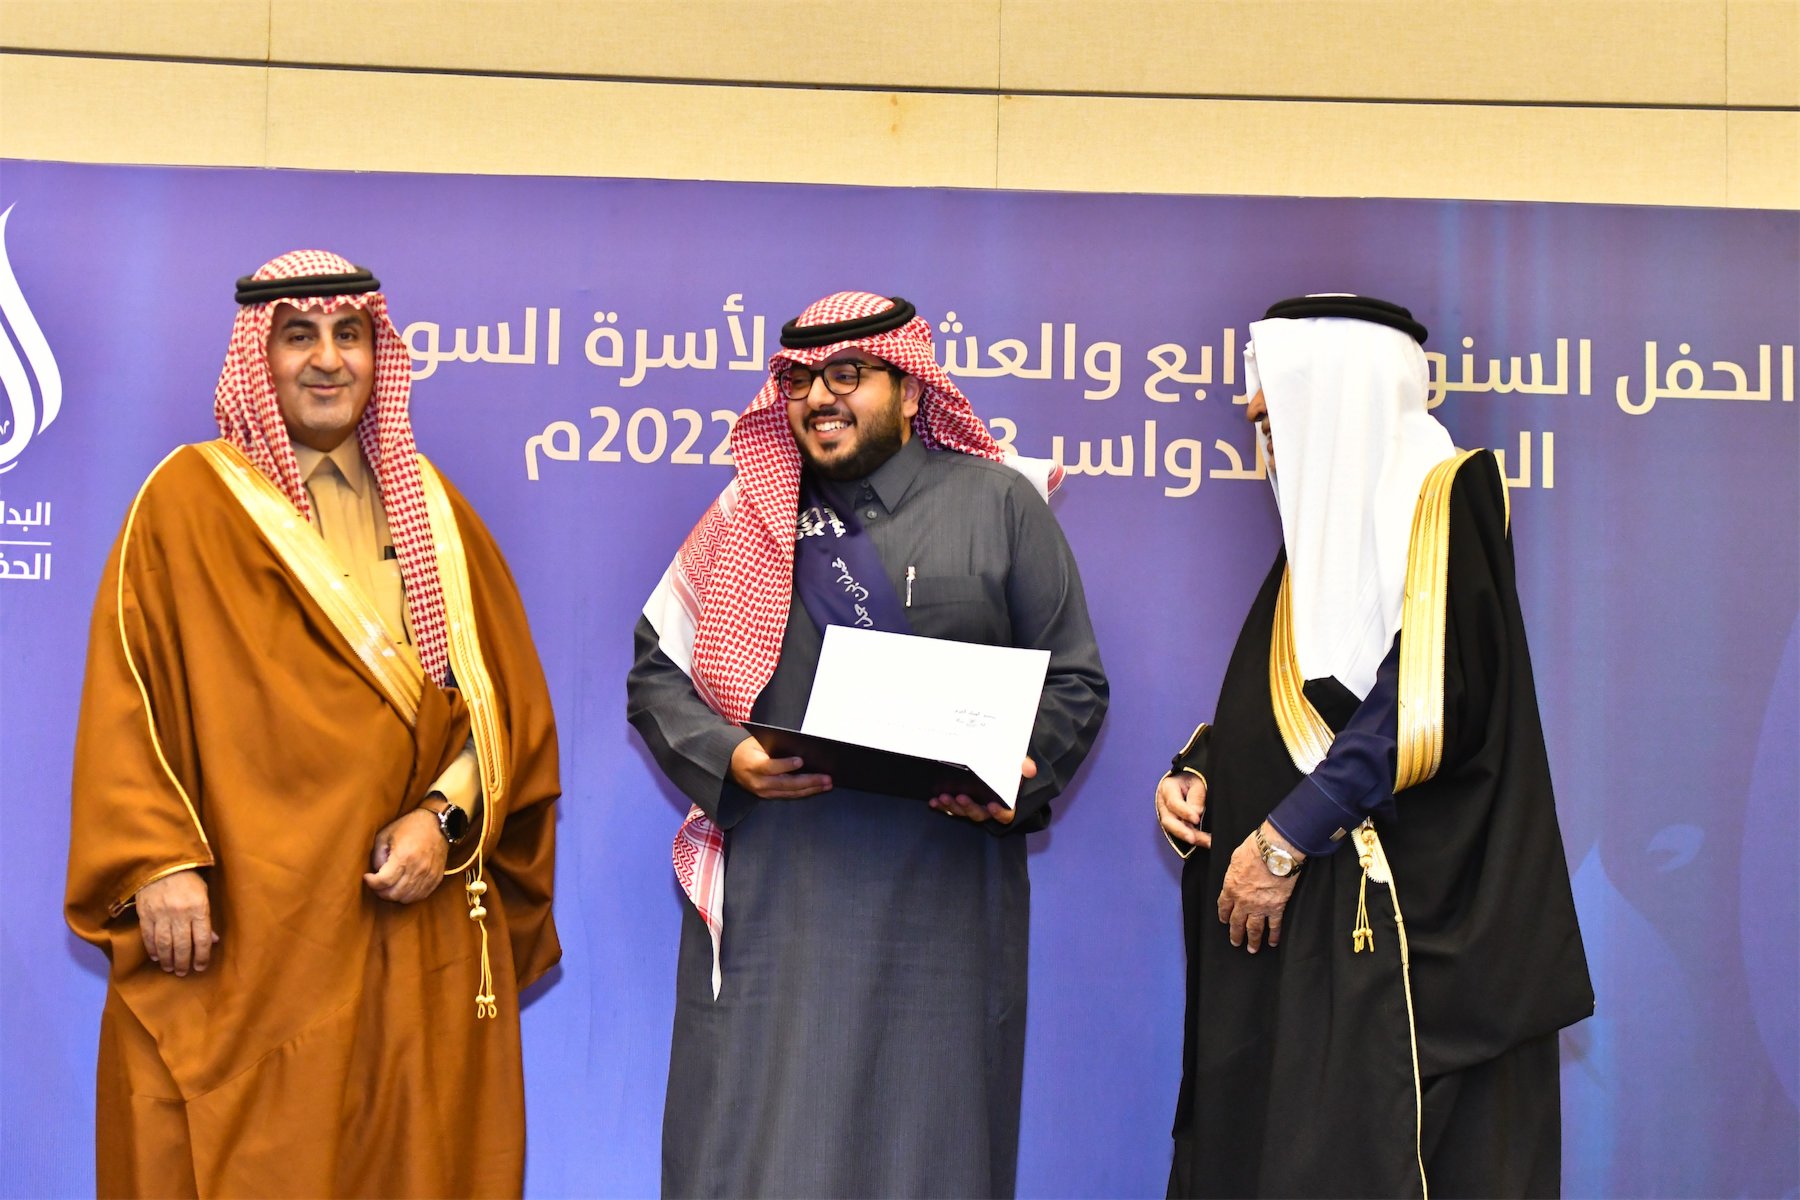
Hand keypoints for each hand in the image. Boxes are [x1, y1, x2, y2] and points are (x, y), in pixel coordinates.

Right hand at [135, 869, 217, 975]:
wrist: (160, 863)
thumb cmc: (187, 878)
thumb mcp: (203, 894)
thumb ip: (207, 917)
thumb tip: (213, 940)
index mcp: (199, 908)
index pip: (202, 939)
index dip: (202, 956)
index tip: (200, 967)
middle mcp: (180, 914)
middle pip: (183, 945)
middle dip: (184, 962)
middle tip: (184, 973)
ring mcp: (161, 915)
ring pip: (165, 944)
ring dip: (168, 959)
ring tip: (170, 968)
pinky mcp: (146, 914)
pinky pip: (149, 937)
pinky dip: (152, 949)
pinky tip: (156, 957)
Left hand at [362, 809, 448, 903]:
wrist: (437, 824)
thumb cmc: (408, 827)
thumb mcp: (385, 835)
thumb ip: (377, 856)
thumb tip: (377, 873)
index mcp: (404, 856)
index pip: (383, 882)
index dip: (371, 883)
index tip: (367, 877)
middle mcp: (418, 868)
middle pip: (394, 894)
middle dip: (380, 891)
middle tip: (377, 883)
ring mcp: (428, 875)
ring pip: (406, 898)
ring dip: (394, 895)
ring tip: (389, 885)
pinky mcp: (436, 878)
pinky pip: (420, 896)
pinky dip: (409, 895)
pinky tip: (403, 886)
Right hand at [729, 736, 831, 798]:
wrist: (730, 764)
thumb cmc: (747, 749)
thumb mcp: (756, 742)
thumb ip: (774, 746)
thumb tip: (798, 746)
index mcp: (753, 765)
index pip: (770, 767)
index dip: (786, 765)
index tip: (801, 761)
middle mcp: (758, 782)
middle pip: (786, 784)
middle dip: (809, 781)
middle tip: (826, 778)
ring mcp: (763, 792)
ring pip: (790, 792)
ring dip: (811, 789)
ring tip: (827, 784)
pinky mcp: (768, 796)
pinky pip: (788, 795)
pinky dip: (804, 792)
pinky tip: (816, 788)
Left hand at [928, 756, 1034, 824]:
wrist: (996, 768)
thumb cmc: (1008, 770)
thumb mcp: (1018, 766)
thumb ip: (1024, 766)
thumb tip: (1028, 767)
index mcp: (1005, 803)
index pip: (1006, 815)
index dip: (1000, 813)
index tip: (993, 805)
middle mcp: (988, 809)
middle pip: (979, 814)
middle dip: (969, 807)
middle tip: (960, 796)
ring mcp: (973, 807)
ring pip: (963, 812)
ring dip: (952, 806)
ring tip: (943, 797)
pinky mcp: (960, 805)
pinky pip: (950, 809)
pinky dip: (941, 806)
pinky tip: (933, 801)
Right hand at [1156, 772, 1209, 848]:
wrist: (1187, 779)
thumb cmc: (1192, 778)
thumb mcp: (1196, 781)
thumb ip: (1196, 796)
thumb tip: (1196, 813)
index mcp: (1167, 788)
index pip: (1173, 803)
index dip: (1184, 812)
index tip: (1196, 819)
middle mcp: (1164, 803)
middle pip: (1168, 821)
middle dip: (1181, 831)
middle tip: (1193, 838)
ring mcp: (1167, 814)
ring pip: (1174, 830)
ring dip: (1189, 837)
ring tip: (1206, 842)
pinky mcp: (1174, 823)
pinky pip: (1180, 832)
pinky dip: (1192, 838)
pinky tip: (1203, 841)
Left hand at [1216, 824, 1300, 952]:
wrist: (1274, 852)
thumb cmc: (1254, 850)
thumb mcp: (1235, 857)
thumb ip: (1234, 870)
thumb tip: (1235, 872)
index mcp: (1230, 888)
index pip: (1224, 906)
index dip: (1224, 915)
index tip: (1225, 921)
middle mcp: (1243, 901)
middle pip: (1237, 922)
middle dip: (1235, 934)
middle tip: (1235, 942)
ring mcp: (1260, 907)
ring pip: (1254, 929)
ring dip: (1252, 940)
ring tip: (1251, 949)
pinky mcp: (1276, 907)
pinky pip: (1274, 925)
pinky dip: (1274, 935)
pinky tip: (1273, 943)